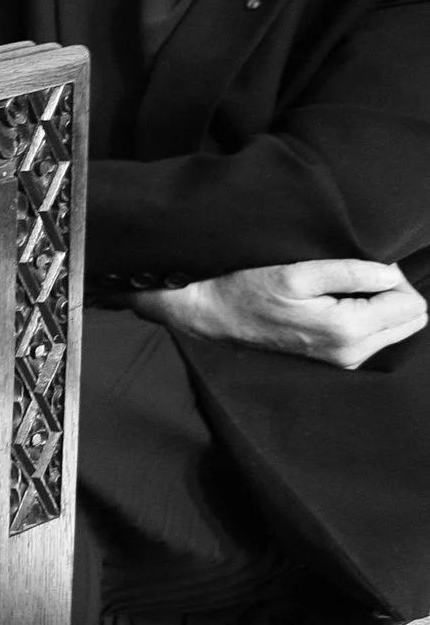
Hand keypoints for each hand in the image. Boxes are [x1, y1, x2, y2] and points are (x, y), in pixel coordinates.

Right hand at [133, 259, 426, 369]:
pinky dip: (369, 316)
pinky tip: (337, 302)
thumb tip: (392, 275)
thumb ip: (350, 273)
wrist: (214, 316)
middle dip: (395, 293)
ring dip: (381, 304)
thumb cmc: (248, 290)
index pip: (412, 305)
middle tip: (359, 275)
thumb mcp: (296, 273)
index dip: (396, 278)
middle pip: (412, 320)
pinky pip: (377, 336)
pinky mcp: (336, 359)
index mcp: (347, 330)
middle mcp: (353, 352)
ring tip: (343, 288)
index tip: (366, 265)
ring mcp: (345, 360)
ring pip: (397, 329)